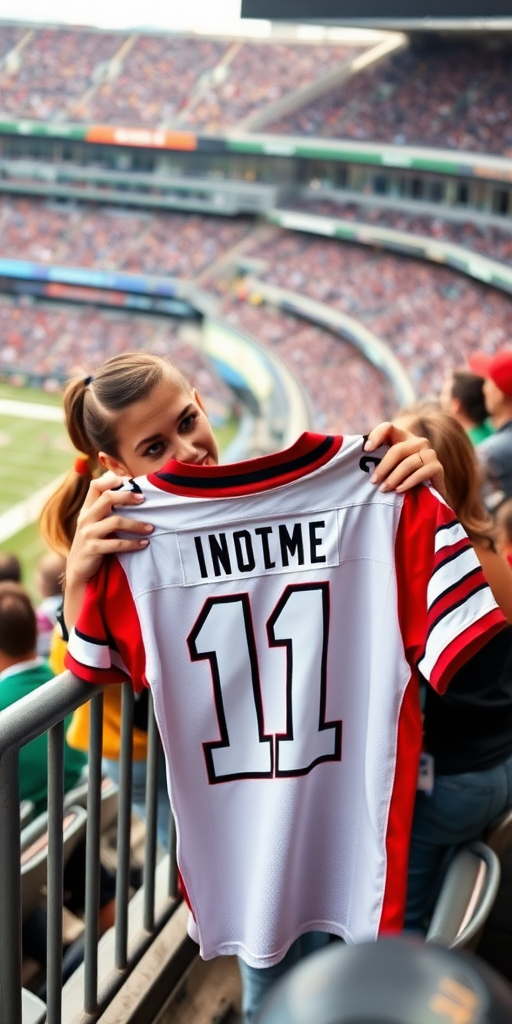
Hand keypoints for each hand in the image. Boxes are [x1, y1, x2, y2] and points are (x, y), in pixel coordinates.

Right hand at [64, 472, 152, 628]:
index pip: (96, 486)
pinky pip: (117, 544)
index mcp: (86, 509)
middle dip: (127, 496)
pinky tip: (144, 543)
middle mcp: (85, 518)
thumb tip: (128, 490)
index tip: (132, 481)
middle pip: (107, 498)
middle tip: (144, 499)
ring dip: (136, 524)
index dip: (113, 480)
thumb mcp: (94, 523)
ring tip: (151, 528)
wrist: (78, 569)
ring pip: (115, 521)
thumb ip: (105, 509)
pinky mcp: (93, 549)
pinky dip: (133, 543)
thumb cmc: (93, 543)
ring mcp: (88, 533)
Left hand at [364, 422, 445, 497]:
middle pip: (397, 450)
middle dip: (383, 467)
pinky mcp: (437, 467)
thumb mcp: (389, 467)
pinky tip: (399, 490)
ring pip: (408, 463)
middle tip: (373, 481)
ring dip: (394, 478)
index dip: (376, 435)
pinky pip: (421, 473)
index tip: (366, 449)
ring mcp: (429, 453)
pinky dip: (408, 482)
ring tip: (384, 489)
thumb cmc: (402, 479)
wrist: (427, 494)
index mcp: (403, 437)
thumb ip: (377, 459)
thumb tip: (359, 457)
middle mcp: (418, 442)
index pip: (388, 427)